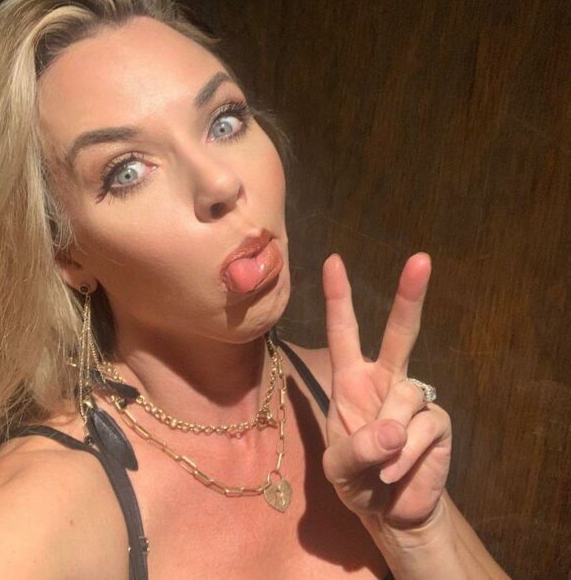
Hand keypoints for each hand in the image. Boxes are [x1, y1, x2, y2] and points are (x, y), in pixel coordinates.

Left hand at [321, 253, 451, 530]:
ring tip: (381, 466)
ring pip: (406, 394)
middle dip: (410, 296)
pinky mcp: (438, 422)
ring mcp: (415, 399)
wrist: (391, 512)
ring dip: (391, 434)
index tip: (333, 261)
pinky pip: (424, 428)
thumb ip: (357, 447)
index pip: (344, 331)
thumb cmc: (356, 480)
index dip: (338, 297)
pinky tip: (398, 472)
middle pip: (400, 332)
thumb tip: (395, 429)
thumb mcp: (339, 467)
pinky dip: (407, 455)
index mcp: (350, 380)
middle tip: (420, 259)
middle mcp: (384, 380)